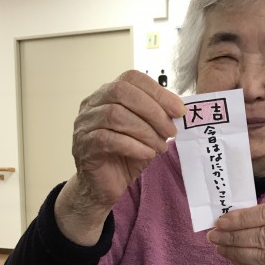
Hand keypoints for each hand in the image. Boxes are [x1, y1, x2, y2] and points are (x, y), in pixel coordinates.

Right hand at [71, 70, 183, 209]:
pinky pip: (108, 139)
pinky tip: (147, 154)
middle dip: (152, 110)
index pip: (131, 78)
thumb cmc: (126, 156)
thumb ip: (158, 118)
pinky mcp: (84, 146)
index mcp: (107, 94)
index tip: (179, 110)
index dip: (158, 91)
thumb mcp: (147, 133)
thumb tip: (178, 109)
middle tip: (171, 131)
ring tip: (160, 146)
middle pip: (121, 91)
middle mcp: (92, 104)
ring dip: (144, 131)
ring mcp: (84, 124)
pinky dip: (133, 146)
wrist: (105, 186)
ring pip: (114, 114)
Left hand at [207, 199, 264, 264]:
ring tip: (218, 246)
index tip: (223, 220)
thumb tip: (237, 216)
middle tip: (214, 234)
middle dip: (234, 236)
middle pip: (264, 236)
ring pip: (262, 257)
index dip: (243, 218)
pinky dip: (244, 264)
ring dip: (235, 252)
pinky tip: (232, 257)